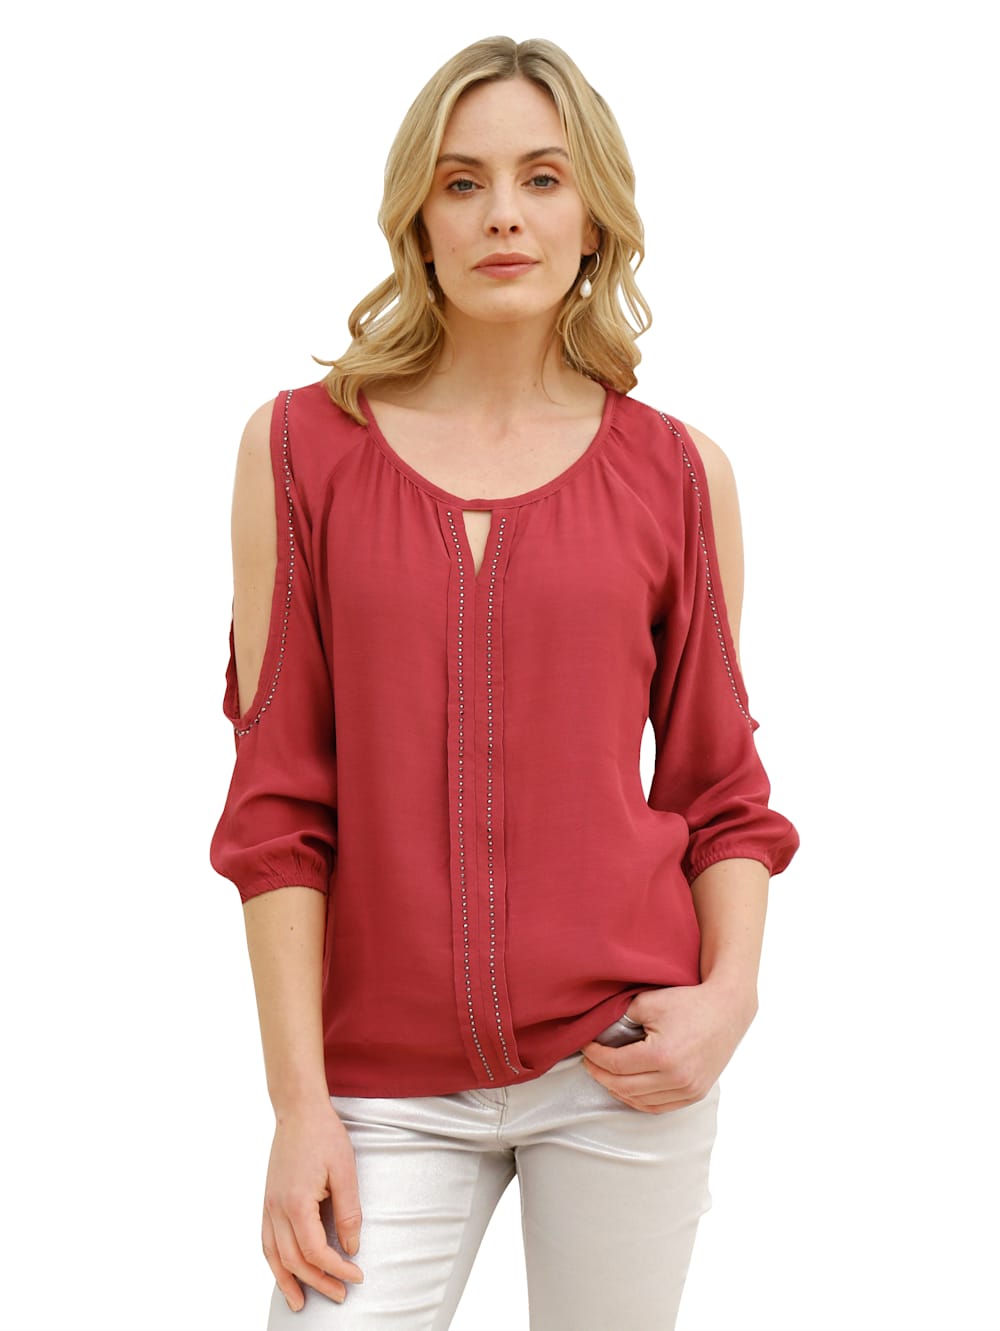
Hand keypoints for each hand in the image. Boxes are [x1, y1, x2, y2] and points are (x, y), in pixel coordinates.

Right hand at [261, 1101, 364, 1310]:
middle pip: (294, 1260)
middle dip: (318, 1282)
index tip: (356, 1276)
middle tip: (340, 1295)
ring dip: (287, 1282)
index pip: (316, 1251)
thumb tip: (351, 1248)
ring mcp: (268, 1205)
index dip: (337, 1269)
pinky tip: (282, 1272)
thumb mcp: (345, 1171)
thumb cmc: (324, 1136)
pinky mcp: (267, 1200)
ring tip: (300, 1304)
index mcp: (297, 1203)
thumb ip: (349, 1212)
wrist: (299, 1111)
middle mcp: (277, 1209)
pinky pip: (266, 1240)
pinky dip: (273, 1262)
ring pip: (273, 1255)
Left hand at [580, 980, 757, 1113]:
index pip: (615, 1064)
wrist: (727, 1009)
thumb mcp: (649, 1002)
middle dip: (601, 1074)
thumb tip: (599, 1032)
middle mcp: (676, 1078)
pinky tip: (627, 1089)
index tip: (586, 1046)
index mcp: (662, 1056)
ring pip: (640, 1101)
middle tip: (589, 1062)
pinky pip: (660, 1107)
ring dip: (617, 1090)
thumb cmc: (688, 1002)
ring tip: (605, 1074)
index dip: (595, 1056)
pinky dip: (639, 1101)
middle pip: (624, 1086)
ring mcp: (688, 1090)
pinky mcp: (696, 1094)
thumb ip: (621, 1017)